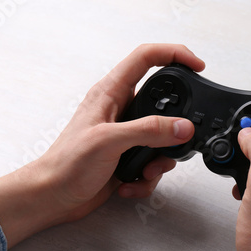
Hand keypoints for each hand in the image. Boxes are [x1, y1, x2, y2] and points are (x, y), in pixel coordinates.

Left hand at [0, 44, 204, 248]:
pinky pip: (153, 162)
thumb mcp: (108, 141)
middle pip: (163, 104)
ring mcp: (126, 135)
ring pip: (162, 139)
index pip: (146, 58)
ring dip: (160, 160)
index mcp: (111, 93)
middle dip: (173, 128)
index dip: (174, 54)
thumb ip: (148, 131)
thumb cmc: (66, 164)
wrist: (53, 197)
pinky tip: (130, 182)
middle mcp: (121, 111)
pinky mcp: (128, 157)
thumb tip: (182, 126)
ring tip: (144, 171)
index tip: (197, 65)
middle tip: (177, 140)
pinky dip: (147, 177)